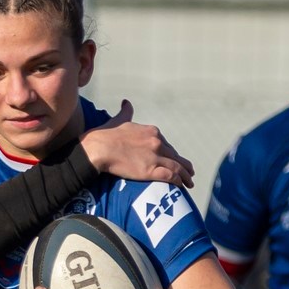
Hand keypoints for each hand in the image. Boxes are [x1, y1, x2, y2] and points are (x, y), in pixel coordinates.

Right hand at [80, 101, 194, 187]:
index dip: (173, 154)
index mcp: (152, 132)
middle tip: (189, 172)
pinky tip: (181, 186)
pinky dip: (178, 180)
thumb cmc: (106, 135)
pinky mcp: (150, 170)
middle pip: (175, 156)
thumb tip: (126, 102)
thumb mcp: (120, 120)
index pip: (167, 145)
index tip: (176, 160)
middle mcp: (157, 143)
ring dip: (185, 175)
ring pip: (177, 167)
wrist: (99, 148)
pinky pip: (170, 176)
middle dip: (183, 165)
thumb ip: (126, 112)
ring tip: (190, 182)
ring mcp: (155, 156)